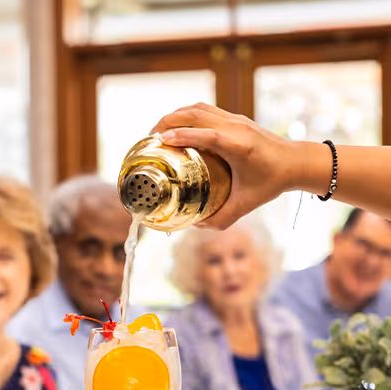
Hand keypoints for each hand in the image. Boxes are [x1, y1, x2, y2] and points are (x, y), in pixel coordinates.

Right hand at [150, 103, 300, 228]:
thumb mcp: (245, 205)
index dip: (183, 136)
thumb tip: (195, 225)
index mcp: (239, 146)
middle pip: (196, 114)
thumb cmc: (271, 183)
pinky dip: (186, 115)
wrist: (296, 162)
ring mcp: (235, 119)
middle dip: (168, 121)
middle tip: (150, 138)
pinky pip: (205, 110)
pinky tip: (176, 127)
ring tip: (157, 131)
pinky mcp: (234, 118)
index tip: (162, 140)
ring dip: (175, 115)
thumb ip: (220, 219)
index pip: (207, 134)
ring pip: (198, 108)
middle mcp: (236, 127)